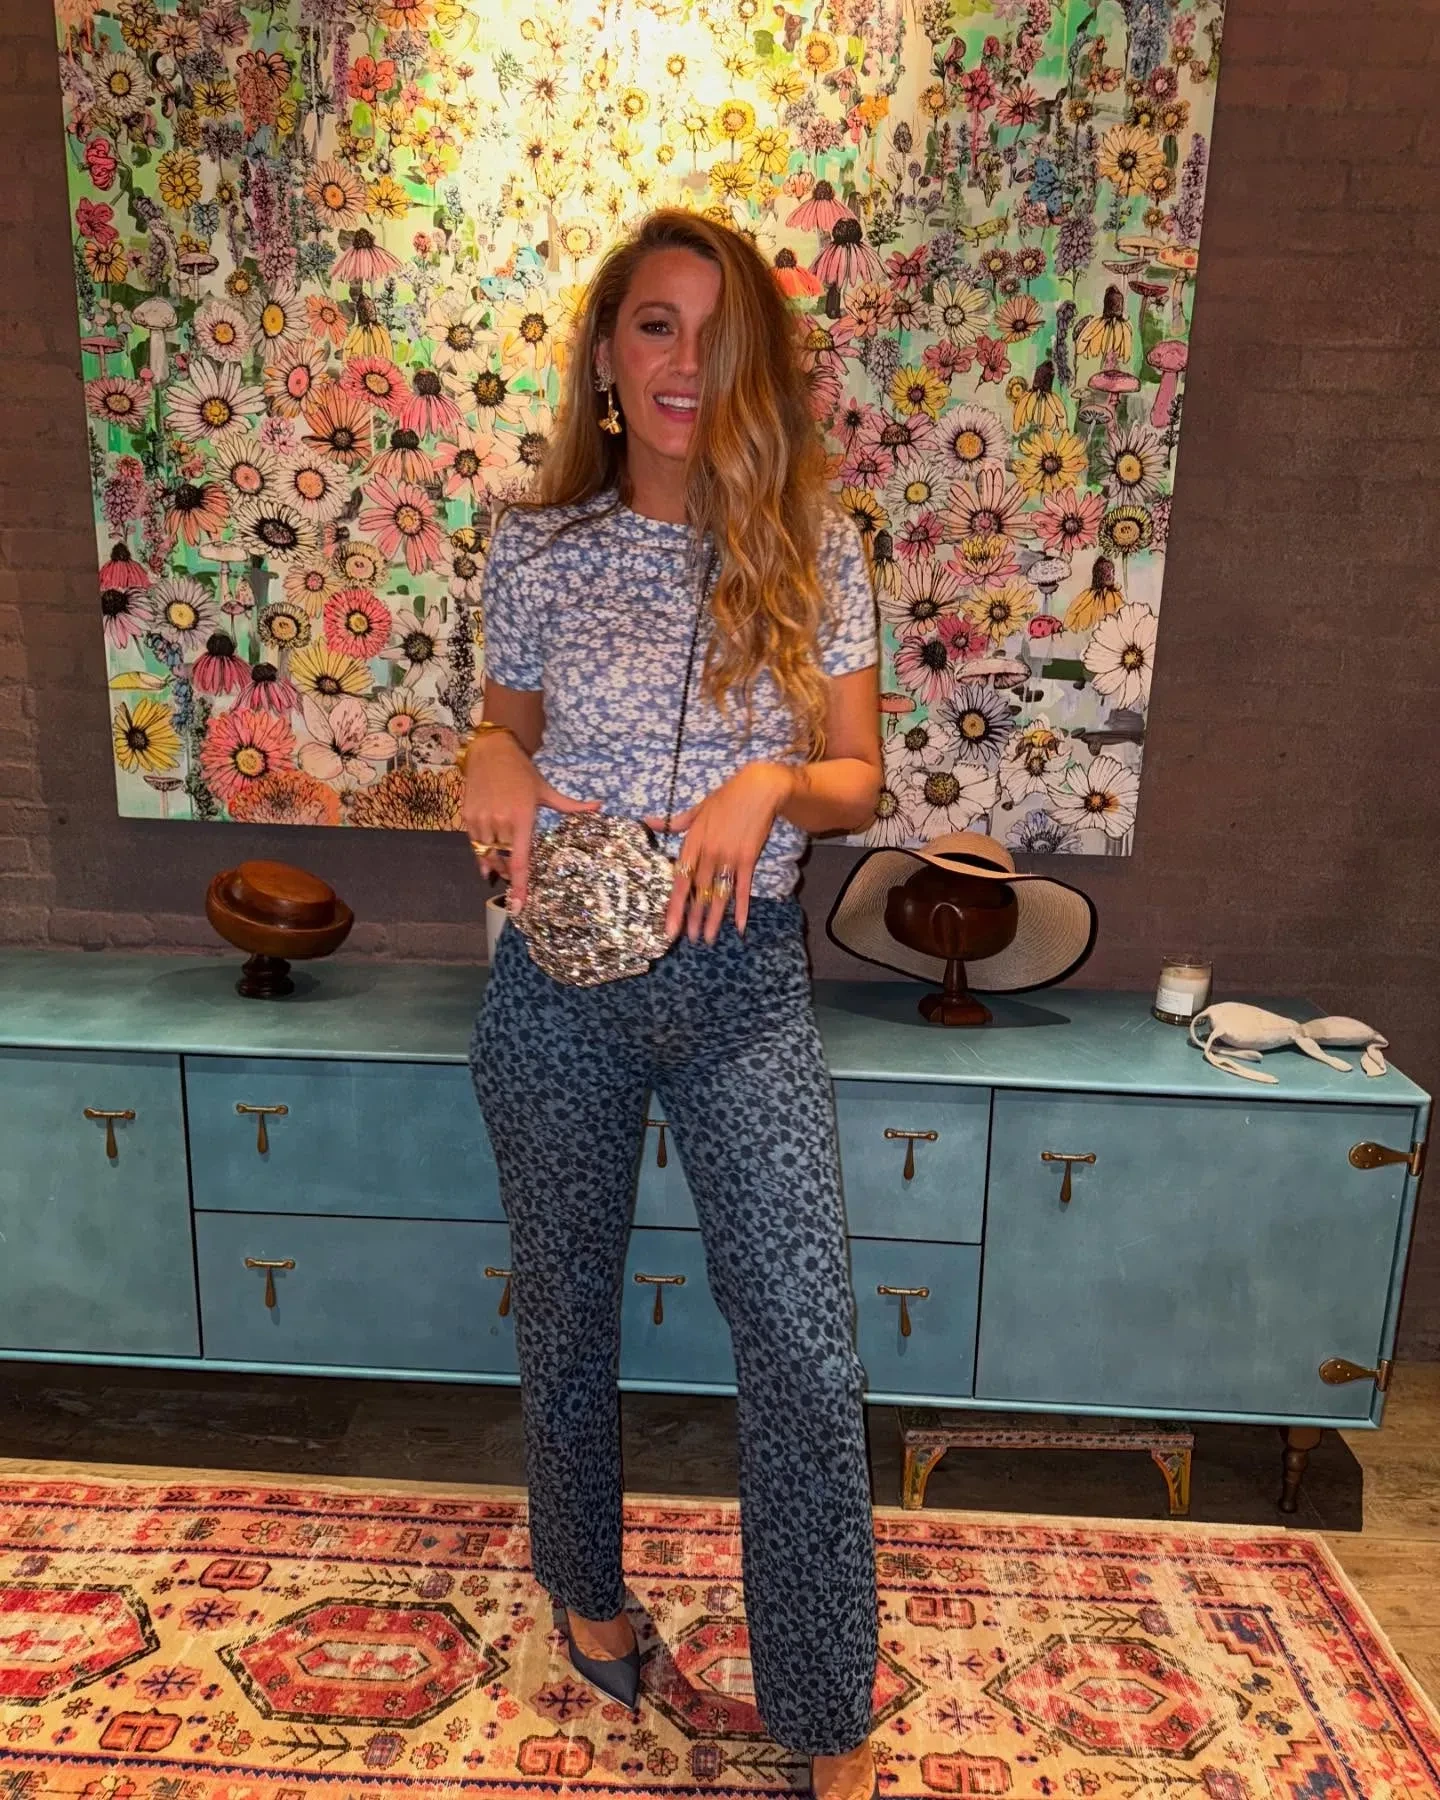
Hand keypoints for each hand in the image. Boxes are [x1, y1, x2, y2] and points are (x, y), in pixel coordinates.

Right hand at [461, 733, 600, 911]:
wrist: (490, 752)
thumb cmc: (522, 772)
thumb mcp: (546, 790)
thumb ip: (570, 806)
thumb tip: (599, 807)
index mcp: (522, 818)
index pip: (520, 860)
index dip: (520, 885)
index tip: (519, 905)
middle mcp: (500, 822)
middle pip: (503, 861)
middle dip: (509, 874)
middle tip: (516, 877)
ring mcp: (481, 820)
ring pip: (487, 855)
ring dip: (496, 863)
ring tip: (502, 865)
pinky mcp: (467, 817)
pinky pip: (475, 845)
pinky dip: (482, 854)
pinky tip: (488, 859)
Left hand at [642, 761, 796, 942]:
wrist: (757, 789)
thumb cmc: (725, 798)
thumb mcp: (697, 809)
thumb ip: (674, 823)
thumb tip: (647, 822)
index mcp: (693, 842)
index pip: (680, 880)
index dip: (674, 904)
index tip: (670, 926)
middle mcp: (708, 853)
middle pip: (698, 892)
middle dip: (693, 918)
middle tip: (689, 939)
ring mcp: (729, 857)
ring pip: (718, 894)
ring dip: (713, 918)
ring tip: (708, 938)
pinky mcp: (748, 859)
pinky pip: (742, 888)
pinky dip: (742, 907)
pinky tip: (740, 926)